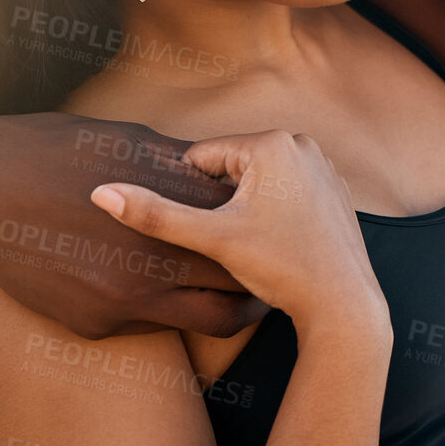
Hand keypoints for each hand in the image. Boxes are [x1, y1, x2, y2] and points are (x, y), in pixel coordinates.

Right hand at [0, 109, 268, 339]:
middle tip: (275, 274)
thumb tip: (220, 172)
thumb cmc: (59, 149)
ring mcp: (121, 300)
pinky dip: (168, 310)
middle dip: (258, 279)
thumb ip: (180, 167)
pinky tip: (173, 295)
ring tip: (243, 295)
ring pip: (205, 318)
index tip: (277, 230)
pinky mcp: (91, 323)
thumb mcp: (129, 142)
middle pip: (235, 282)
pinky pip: (150, 325)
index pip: (241, 229)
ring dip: (227, 306)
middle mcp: (150, 262)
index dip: (262, 230)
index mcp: (171, 209)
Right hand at [91, 130, 389, 341]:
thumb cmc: (281, 268)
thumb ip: (156, 214)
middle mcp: (301, 143)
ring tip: (257, 245)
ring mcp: (322, 165)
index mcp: (271, 143)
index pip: (202, 159)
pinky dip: (274, 215)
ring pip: (257, 183)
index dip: (191, 197)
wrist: (344, 302)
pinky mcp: (333, 188)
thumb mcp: (213, 240)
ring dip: (245, 210)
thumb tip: (100, 193)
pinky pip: (286, 194)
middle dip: (221, 203)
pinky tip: (278, 245)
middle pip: (231, 170)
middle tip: (233, 240)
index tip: (204, 230)